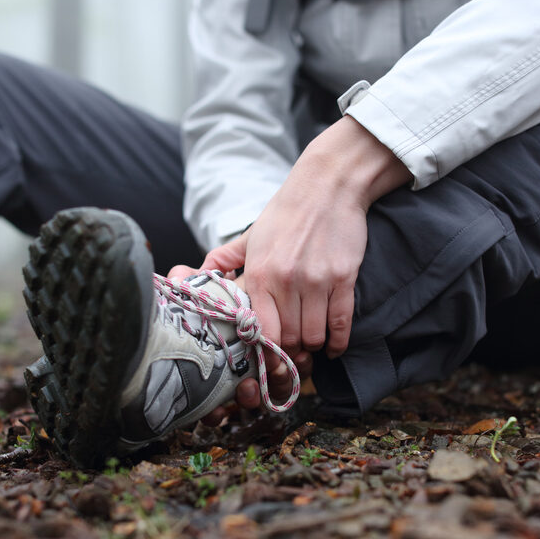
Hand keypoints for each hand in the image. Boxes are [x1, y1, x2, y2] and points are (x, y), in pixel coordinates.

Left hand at [185, 116, 410, 422]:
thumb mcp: (250, 236)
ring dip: (313, 345)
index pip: (261, 331)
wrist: (327, 186)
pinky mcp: (343, 278)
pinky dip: (338, 341)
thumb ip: (223, 260)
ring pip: (315, 336)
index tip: (268, 353)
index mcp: (260, 273)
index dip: (265, 350)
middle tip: (291, 349)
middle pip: (290, 339)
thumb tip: (195, 276)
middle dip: (290, 350)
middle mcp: (287, 281)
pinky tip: (332, 345)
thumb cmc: (286, 212)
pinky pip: (342, 323)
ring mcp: (317, 281)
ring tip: (310, 340)